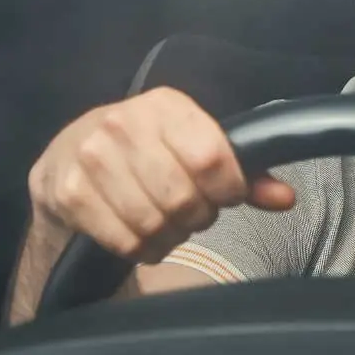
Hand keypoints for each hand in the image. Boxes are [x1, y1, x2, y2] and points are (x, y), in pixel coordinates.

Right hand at [27, 88, 294, 263]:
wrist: (70, 154)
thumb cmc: (150, 150)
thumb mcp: (195, 145)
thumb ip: (245, 171)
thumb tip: (286, 198)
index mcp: (166, 105)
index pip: (210, 157)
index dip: (229, 188)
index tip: (228, 197)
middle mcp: (123, 124)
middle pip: (182, 196)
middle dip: (199, 217)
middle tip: (197, 215)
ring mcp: (91, 158)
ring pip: (153, 222)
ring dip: (172, 236)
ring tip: (172, 226)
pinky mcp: (68, 193)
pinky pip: (123, 240)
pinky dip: (143, 249)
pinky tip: (145, 237)